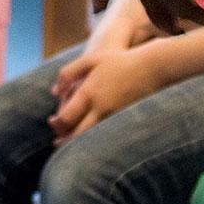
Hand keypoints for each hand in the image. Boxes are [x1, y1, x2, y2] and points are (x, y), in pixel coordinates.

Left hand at [48, 44, 166, 143]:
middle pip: (78, 134)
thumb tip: (54, 92)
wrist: (150, 68)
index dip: (57, 124)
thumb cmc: (118, 61)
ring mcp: (114, 116)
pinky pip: (106, 135)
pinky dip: (96, 139)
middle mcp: (101, 108)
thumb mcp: (90, 59)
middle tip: (57, 142)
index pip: (66, 117)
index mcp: (89, 92)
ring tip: (70, 143)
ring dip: (80, 143)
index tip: (52, 122)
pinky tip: (90, 138)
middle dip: (65, 141)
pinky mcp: (124, 121)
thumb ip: (67, 73)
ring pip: (93, 138)